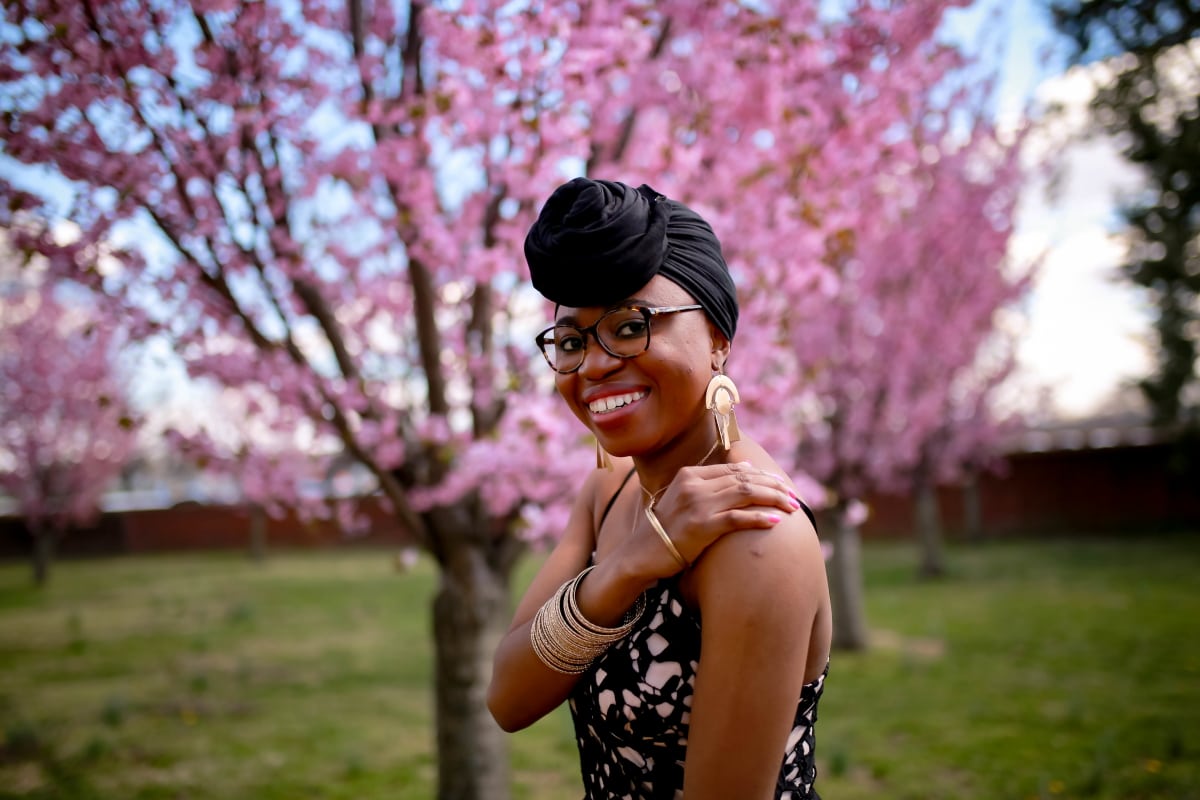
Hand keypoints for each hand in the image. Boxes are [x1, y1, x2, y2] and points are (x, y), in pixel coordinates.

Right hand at [627, 462, 802, 580]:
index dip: (761, 475)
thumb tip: (746, 470)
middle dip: (773, 487)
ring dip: (773, 499)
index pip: (733, 469)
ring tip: (792, 507)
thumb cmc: (665, 530)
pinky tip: (776, 522)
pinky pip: (737, 518)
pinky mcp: (701, 526)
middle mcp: (694, 485)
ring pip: (745, 494)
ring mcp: (697, 505)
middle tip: (793, 496)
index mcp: (689, 474)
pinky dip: (759, 518)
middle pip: (743, 479)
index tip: (780, 483)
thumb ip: (709, 484)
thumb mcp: (683, 499)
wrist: (641, 553)